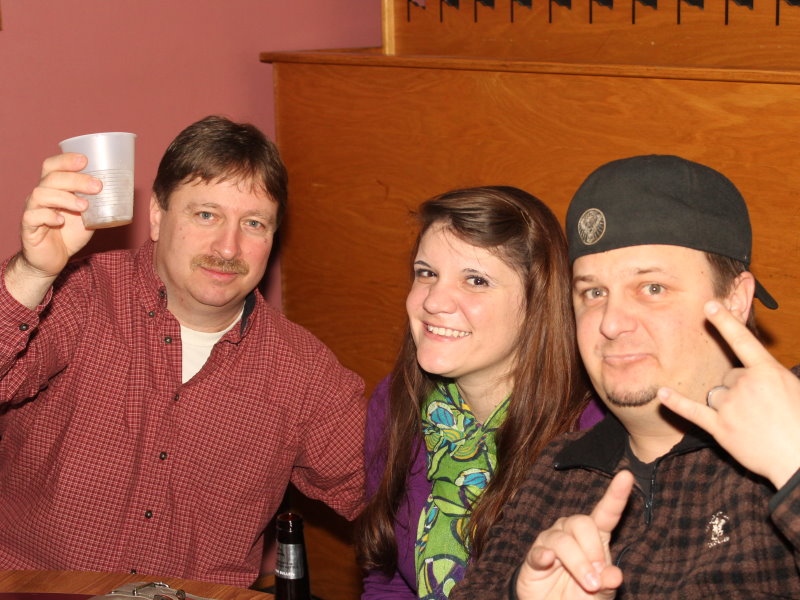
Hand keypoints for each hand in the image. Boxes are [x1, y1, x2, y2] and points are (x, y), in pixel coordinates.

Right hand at [6, 153, 100, 307]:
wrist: (54, 259)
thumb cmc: (70, 234)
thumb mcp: (88, 216)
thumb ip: (98, 203)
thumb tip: (123, 191)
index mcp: (53, 188)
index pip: (52, 166)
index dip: (66, 160)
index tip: (85, 160)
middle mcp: (40, 195)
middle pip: (52, 178)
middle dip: (76, 179)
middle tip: (97, 186)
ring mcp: (32, 209)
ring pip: (41, 194)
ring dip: (65, 198)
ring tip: (84, 206)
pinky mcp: (28, 227)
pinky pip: (33, 216)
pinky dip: (48, 216)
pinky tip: (61, 220)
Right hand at [515, 470, 633, 598]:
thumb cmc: (581, 595)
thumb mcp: (602, 594)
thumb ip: (609, 583)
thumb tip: (615, 575)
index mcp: (595, 537)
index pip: (606, 512)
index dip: (616, 495)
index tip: (626, 476)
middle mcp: (572, 533)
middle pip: (582, 523)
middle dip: (593, 550)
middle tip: (598, 578)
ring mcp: (551, 542)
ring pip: (563, 540)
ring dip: (578, 563)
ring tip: (588, 584)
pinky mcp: (534, 556)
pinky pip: (539, 551)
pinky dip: (545, 556)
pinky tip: (549, 561)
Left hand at [659, 300, 799, 488]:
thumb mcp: (793, 389)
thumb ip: (769, 376)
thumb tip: (754, 374)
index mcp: (768, 372)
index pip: (742, 340)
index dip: (725, 321)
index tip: (709, 305)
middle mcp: (746, 384)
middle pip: (729, 375)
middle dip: (741, 389)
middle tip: (762, 409)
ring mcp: (731, 406)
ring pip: (716, 393)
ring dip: (727, 405)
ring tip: (749, 422)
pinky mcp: (720, 428)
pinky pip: (692, 411)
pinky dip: (675, 403)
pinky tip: (661, 394)